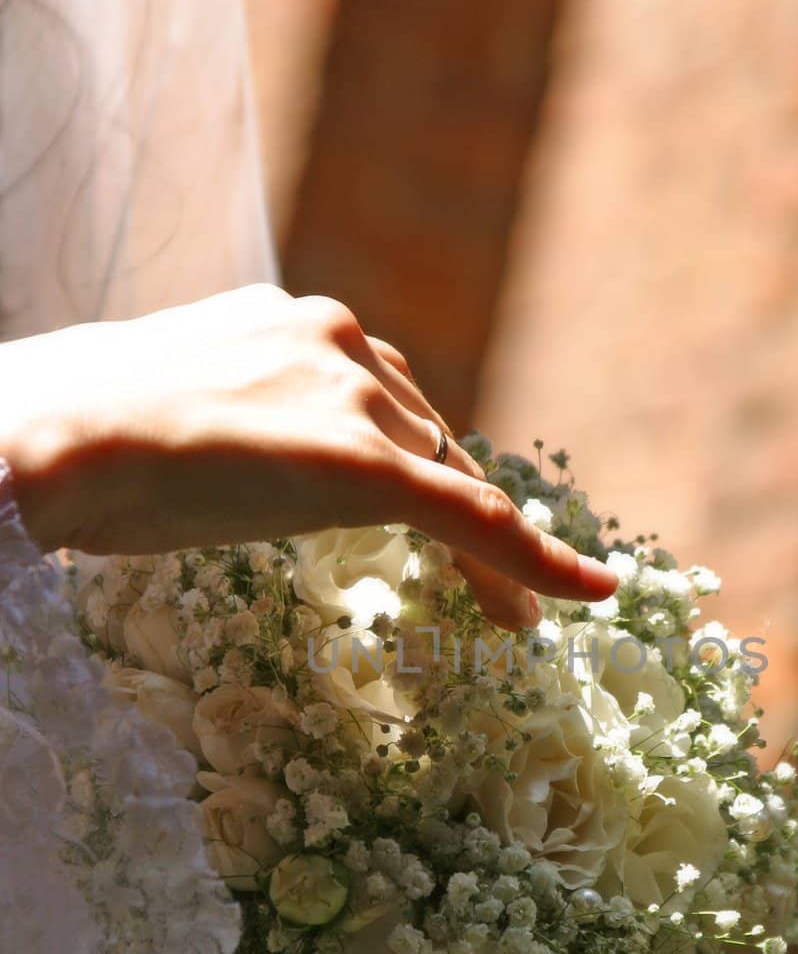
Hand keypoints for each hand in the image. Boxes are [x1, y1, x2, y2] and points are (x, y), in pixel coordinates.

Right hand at [0, 285, 615, 629]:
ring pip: (448, 479)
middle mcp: (339, 342)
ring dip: (488, 553)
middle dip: (461, 514)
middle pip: (429, 440)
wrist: (46, 435)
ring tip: (511, 626)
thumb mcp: (182, 418)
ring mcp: (352, 396)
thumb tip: (244, 463)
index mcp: (296, 328)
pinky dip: (535, 558)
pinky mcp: (362, 461)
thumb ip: (243, 427)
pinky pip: (470, 514)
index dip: (430, 465)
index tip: (453, 517)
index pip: (389, 403)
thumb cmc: (80, 438)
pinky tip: (588, 595)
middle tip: (496, 598)